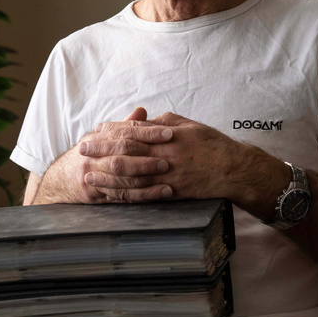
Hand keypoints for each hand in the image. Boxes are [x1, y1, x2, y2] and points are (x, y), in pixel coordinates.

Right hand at [34, 107, 174, 203]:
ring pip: (123, 179)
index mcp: (98, 139)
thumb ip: (124, 125)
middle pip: (122, 156)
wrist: (62, 178)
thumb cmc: (90, 154)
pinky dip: (144, 195)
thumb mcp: (103, 137)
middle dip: (146, 159)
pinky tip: (161, 193)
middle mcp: (94, 157)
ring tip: (169, 179)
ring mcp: (95, 177)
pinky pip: (124, 196)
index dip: (147, 132)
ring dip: (147, 180)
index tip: (168, 133)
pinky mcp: (99, 195)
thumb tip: (142, 110)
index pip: (125, 132)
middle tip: (168, 160)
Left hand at [83, 112, 285, 211]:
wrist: (234, 170)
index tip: (96, 130)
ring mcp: (169, 176)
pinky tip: (111, 195)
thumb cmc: (212, 144)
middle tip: (83, 149)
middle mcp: (167, 155)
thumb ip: (163, 123)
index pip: (135, 131)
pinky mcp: (173, 193)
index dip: (113, 131)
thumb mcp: (189, 125)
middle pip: (127, 152)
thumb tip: (141, 121)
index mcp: (169, 136)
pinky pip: (146, 196)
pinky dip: (126, 195)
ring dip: (108, 177)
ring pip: (132, 177)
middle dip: (102, 151)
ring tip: (89, 175)